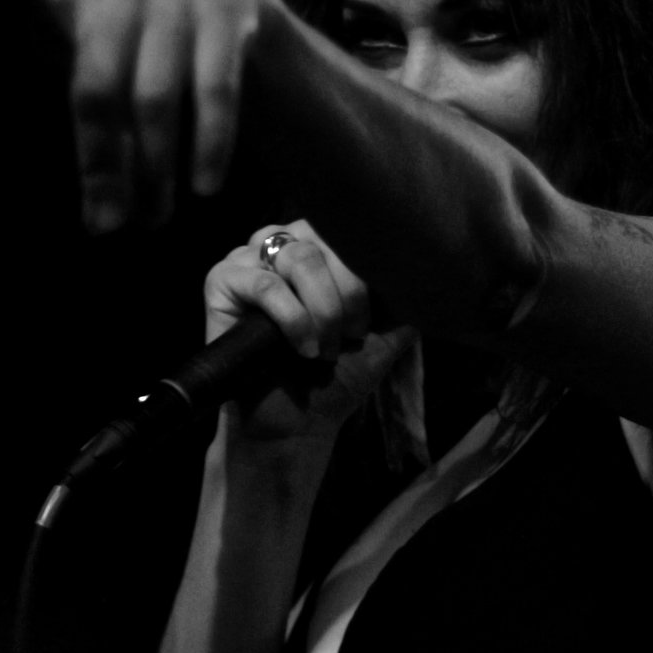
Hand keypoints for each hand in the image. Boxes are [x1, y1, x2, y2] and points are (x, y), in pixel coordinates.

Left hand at [0, 0, 285, 232]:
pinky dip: (207, 146)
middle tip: (111, 227)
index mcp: (78, 16)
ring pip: (153, 98)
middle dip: (101, 164)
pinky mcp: (233, 12)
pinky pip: (213, 91)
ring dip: (154, 170)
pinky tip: (204, 185)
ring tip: (155, 219)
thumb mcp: (117, 104)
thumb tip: (102, 226)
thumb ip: (101, 157)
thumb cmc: (157, 77)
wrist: (247, 37)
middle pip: (94, 86)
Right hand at [206, 221, 411, 444]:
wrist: (297, 423)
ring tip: (324, 348)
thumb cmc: (337, 375)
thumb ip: (405, 293)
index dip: (368, 274)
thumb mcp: (385, 330)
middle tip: (349, 337)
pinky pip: (266, 284)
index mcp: (323, 245)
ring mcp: (250, 257)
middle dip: (349, 294)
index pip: (353, 229)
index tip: (370, 323)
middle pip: (327, 238)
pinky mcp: (222, 280)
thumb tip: (430, 258)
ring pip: (299, 257)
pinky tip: (303, 348)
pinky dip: (293, 319)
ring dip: (323, 309)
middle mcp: (286, 242)